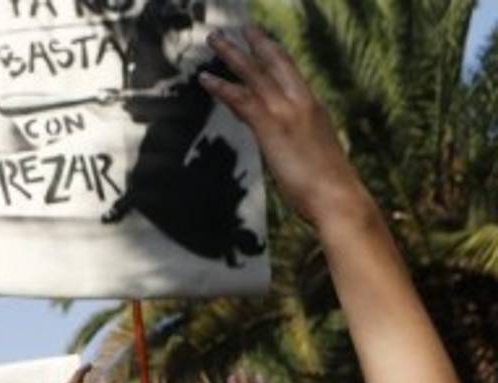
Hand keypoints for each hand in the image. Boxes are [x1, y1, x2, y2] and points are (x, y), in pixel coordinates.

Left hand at [200, 25, 366, 226]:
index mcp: (313, 107)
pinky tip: (206, 78)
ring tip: (214, 38)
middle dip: (256, 42)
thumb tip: (293, 143)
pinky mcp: (271, 127)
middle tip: (240, 26)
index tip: (262, 40)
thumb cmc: (329, 184)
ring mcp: (286, 112)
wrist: (337, 197)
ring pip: (255, 74)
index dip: (276, 52)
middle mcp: (301, 102)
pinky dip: (222, 87)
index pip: (292, 71)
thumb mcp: (316, 152)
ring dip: (232, 54)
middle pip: (276, 61)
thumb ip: (302, 139)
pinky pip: (242, 100)